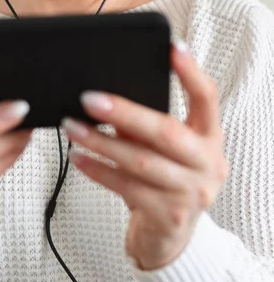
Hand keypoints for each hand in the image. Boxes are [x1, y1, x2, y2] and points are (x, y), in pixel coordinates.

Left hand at [62, 40, 228, 270]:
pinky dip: (98, 170)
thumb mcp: (165, 148)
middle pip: (166, 131)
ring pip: (140, 161)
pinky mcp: (170, 216)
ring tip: (72, 127)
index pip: (207, 97)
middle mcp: (208, 163)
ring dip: (101, 142)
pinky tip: (78, 157)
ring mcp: (192, 192)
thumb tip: (105, 94)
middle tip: (88, 98)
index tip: (171, 47)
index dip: (190, 72)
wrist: (169, 234)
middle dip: (124, 112)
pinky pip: (127, 187)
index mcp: (210, 136)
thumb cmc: (163, 177)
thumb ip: (147, 122)